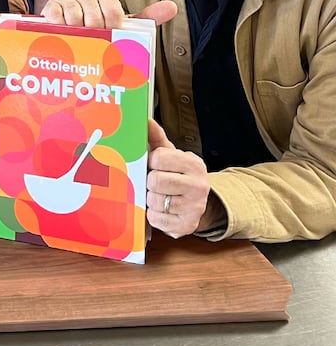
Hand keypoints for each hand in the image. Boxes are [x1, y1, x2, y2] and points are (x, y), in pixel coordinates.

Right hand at [40, 0, 177, 28]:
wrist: (67, 31)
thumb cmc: (96, 28)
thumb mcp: (120, 23)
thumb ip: (146, 17)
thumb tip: (173, 7)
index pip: (113, 13)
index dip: (112, 29)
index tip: (108, 36)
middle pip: (94, 18)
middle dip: (95, 35)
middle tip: (92, 41)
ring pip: (75, 19)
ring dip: (78, 34)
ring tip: (79, 40)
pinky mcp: (50, 7)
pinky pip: (56, 17)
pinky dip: (60, 28)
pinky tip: (63, 33)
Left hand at [145, 120, 210, 238]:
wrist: (196, 202)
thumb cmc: (177, 174)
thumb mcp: (170, 154)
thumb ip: (156, 137)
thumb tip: (145, 120)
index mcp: (194, 164)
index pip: (159, 157)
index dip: (152, 161)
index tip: (155, 164)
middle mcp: (199, 186)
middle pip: (155, 181)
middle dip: (149, 182)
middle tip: (154, 183)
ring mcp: (194, 208)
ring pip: (154, 201)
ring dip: (150, 199)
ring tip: (158, 195)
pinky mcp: (186, 226)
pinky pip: (156, 220)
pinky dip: (154, 215)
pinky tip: (161, 209)